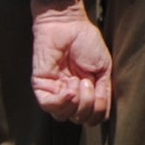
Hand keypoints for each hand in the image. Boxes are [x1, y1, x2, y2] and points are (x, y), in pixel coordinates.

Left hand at [31, 6, 111, 121]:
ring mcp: (54, 91)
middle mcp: (69, 95)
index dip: (97, 110)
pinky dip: (62, 101)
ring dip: (77, 102)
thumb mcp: (104, 70)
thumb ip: (104, 94)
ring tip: (79, 81)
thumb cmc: (87, 42)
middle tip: (88, 82)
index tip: (99, 87)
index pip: (91, 117)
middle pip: (78, 119)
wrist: (70, 24)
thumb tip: (98, 114)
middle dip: (88, 105)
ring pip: (63, 116)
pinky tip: (69, 87)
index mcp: (85, 93)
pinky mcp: (41, 86)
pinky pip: (49, 106)